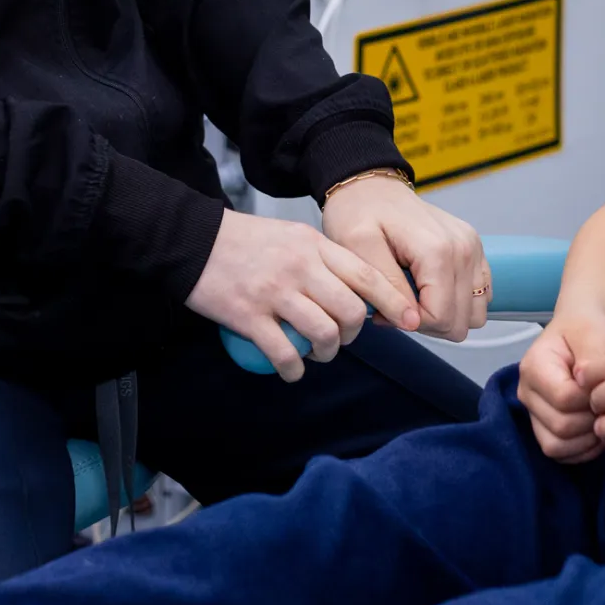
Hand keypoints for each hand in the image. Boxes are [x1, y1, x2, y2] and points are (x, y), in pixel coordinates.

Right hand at [185, 208, 416, 381]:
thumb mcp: (291, 236)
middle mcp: (300, 267)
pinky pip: (285, 354)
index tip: (410, 320)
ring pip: (324, 333)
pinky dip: (294, 368)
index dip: (393, 301)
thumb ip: (321, 260)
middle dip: (353, 335)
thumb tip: (354, 291)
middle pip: (351, 311)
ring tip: (315, 353)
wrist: (194, 240)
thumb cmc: (244, 240)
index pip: (366, 274)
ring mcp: (275, 292)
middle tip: (341, 339)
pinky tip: (291, 367)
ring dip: (326, 353)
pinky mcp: (249, 316)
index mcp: (313, 244)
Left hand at [321, 174, 488, 339]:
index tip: (385, 309)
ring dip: (444, 315)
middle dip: (426, 322)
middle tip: (396, 303)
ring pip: (474, 314)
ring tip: (412, 297)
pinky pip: (479, 295)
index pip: (441, 317)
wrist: (371, 186)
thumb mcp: (359, 249)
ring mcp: (472, 247)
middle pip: (460, 321)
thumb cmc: (359, 213)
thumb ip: (387, 288)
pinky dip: (456, 302)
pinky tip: (428, 289)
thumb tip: (412, 322)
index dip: (411, 323)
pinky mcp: (474, 249)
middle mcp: (463, 248)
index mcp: (437, 250)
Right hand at [517, 308, 604, 461]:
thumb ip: (592, 357)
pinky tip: (599, 434)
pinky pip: (559, 454)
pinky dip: (582, 451)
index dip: (593, 400)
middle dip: (592, 422)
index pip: (564, 399)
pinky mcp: (543, 428)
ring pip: (556, 446)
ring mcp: (532, 413)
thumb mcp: (593, 332)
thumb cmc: (586, 329)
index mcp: (533, 366)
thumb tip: (587, 386)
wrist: (580, 331)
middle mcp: (526, 392)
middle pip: (560, 427)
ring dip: (588, 441)